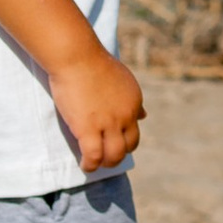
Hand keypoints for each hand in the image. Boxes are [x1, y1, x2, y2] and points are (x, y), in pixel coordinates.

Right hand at [52, 40, 145, 171]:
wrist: (77, 57)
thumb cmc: (93, 63)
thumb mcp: (122, 80)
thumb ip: (132, 100)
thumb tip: (144, 115)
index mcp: (134, 102)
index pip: (135, 130)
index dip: (124, 141)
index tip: (113, 143)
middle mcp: (126, 115)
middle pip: (128, 146)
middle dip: (118, 155)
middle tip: (105, 157)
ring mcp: (109, 124)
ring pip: (114, 155)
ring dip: (106, 163)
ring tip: (95, 164)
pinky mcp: (89, 129)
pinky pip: (94, 156)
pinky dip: (90, 165)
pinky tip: (85, 165)